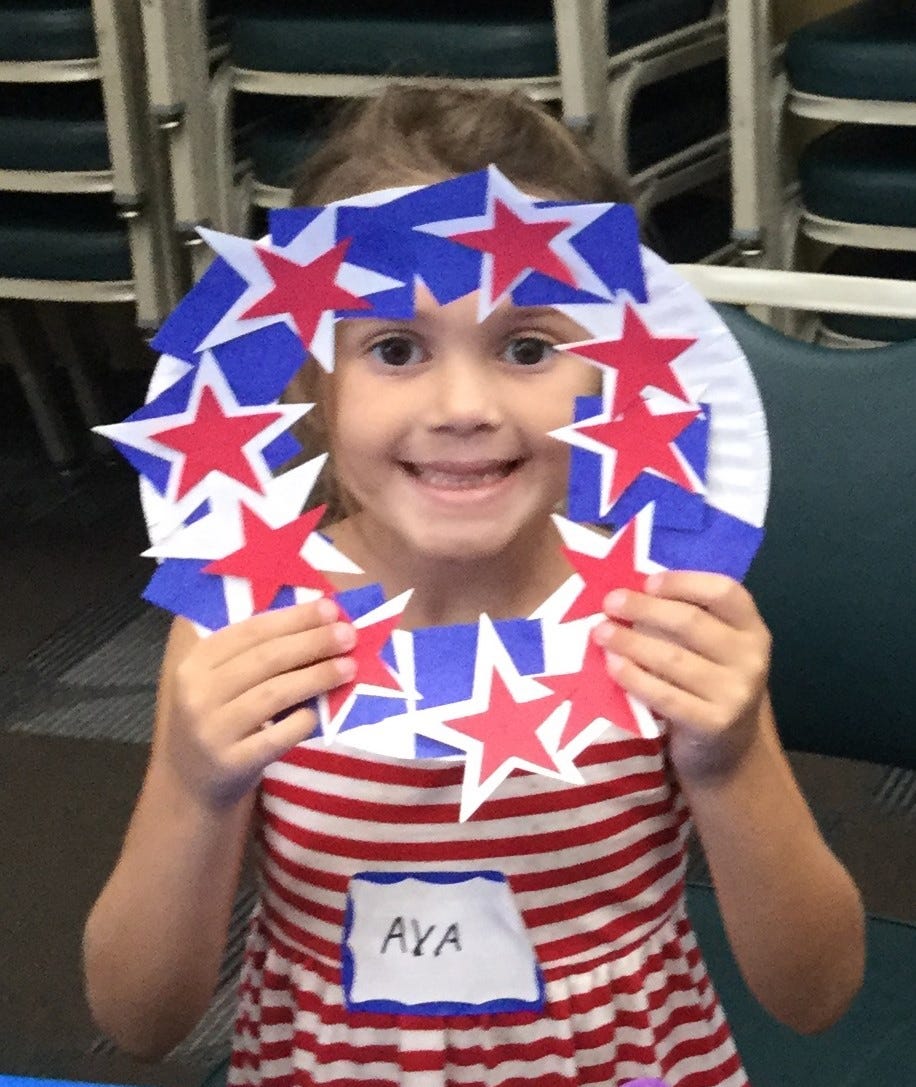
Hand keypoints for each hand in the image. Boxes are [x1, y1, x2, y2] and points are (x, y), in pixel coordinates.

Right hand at [159, 599, 356, 808]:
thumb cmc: (218, 719)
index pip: (250, 631)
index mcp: (195, 663)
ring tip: (349, 667)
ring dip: (316, 676)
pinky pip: (276, 736)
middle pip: (265, 659)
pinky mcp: (231, 763)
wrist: (192, 785)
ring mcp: (212, 730)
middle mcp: (198, 694)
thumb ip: (255, 654)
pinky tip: (320, 712)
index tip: (330, 609)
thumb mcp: (220, 682)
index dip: (293, 618)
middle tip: (348, 635)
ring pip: (274, 693)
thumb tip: (318, 622)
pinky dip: (302, 720)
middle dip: (312, 642)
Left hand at [591, 572, 771, 785]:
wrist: (727, 751)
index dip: (684, 582)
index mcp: (752, 628)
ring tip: (601, 632)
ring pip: (673, 658)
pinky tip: (612, 665)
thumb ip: (683, 619)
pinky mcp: (713, 724)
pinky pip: (665, 695)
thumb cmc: (707, 683)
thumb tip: (629, 592)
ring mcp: (736, 694)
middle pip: (691, 622)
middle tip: (610, 602)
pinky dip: (635, 677)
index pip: (724, 592)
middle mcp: (751, 658)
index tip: (647, 582)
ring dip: (631, 642)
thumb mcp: (710, 648)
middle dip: (645, 609)